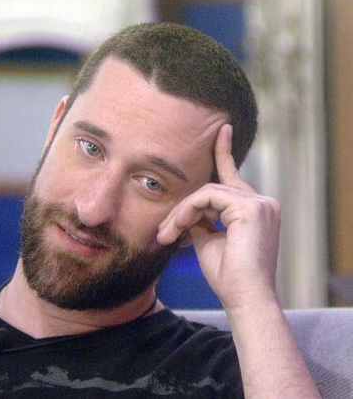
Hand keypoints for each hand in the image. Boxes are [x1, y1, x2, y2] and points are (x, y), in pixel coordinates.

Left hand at [157, 125, 280, 310]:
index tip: (222, 130)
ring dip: (181, 214)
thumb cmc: (229, 276)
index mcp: (255, 210)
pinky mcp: (251, 208)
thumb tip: (187, 209)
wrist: (245, 299)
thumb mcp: (209, 241)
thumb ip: (201, 219)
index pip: (234, 176)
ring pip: (206, 192)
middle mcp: (262, 202)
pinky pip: (206, 197)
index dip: (225, 152)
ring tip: (167, 236)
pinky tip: (177, 232)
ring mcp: (259, 203)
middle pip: (212, 187)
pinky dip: (186, 213)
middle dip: (183, 207)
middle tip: (165, 232)